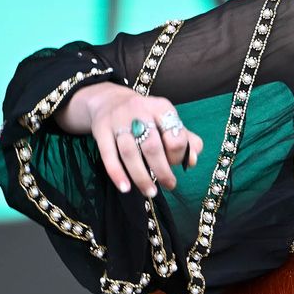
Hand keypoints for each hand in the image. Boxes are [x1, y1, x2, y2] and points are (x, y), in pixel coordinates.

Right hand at [60, 82, 203, 196]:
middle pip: (152, 146)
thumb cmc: (147, 117)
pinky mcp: (101, 130)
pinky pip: (108, 155)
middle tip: (169, 185)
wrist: (110, 101)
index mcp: (161, 107)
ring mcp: (118, 120)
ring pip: (129, 153)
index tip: (176, 165)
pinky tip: (125, 188)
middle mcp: (139, 110)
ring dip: (141, 176)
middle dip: (162, 170)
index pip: (175, 136)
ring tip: (150, 192)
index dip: (178, 155)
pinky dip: (117, 174)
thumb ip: (186, 140)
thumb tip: (193, 160)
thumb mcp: (168, 121)